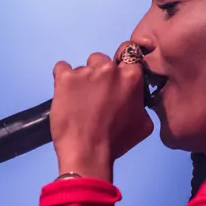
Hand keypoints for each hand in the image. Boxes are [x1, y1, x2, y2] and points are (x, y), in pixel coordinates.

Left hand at [50, 44, 153, 181]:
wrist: (87, 152)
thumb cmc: (116, 141)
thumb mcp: (144, 125)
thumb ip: (142, 104)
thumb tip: (137, 99)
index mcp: (131, 77)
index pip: (129, 53)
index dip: (122, 63)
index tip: (115, 75)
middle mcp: (109, 69)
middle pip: (103, 60)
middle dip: (100, 74)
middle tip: (96, 96)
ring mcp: (85, 72)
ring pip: (83, 67)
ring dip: (82, 79)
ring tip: (79, 99)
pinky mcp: (64, 78)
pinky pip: (62, 68)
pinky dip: (63, 78)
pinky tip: (65, 93)